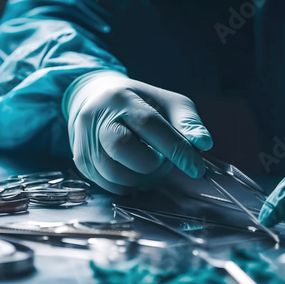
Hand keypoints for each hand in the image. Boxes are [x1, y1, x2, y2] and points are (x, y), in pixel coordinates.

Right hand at [64, 71, 212, 193]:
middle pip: (123, 149)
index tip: (197, 169)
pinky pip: (106, 184)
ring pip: (113, 173)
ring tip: (149, 166)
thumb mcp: (166, 102)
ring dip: (140, 179)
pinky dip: (127, 185)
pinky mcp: (81, 160)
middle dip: (151, 164)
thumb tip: (203, 144)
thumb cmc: (138, 103)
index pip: (150, 124)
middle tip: (162, 162)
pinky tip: (134, 172)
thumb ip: (187, 121)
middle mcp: (97, 117)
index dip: (176, 149)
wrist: (95, 99)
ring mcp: (84, 140)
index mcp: (122, 98)